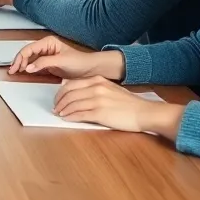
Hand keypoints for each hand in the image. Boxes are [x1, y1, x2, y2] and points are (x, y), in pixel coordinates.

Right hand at [9, 37, 125, 79]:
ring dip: (22, 65)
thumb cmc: (80, 62)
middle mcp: (46, 47)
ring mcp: (47, 56)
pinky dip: (28, 69)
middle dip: (19, 61)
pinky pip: (35, 65)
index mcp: (48, 42)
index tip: (16, 67)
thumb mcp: (61, 61)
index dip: (20, 58)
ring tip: (15, 71)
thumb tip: (29, 67)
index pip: (29, 49)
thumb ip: (44, 63)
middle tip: (12, 70)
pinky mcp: (48, 64)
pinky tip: (24, 72)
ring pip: (29, 59)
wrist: (91, 69)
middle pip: (27, 53)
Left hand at [52, 76, 183, 136]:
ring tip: (59, 115)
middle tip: (55, 108)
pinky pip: (79, 114)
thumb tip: (77, 92)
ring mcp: (97, 100)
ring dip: (63, 110)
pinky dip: (70, 117)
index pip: (71, 84)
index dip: (61, 93)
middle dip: (59, 102)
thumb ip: (94, 88)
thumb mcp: (110, 89)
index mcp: (98, 80)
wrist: (144, 112)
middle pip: (69, 94)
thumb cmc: (128, 104)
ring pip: (72, 104)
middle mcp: (96, 88)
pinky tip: (66, 119)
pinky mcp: (100, 113)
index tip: (57, 99)